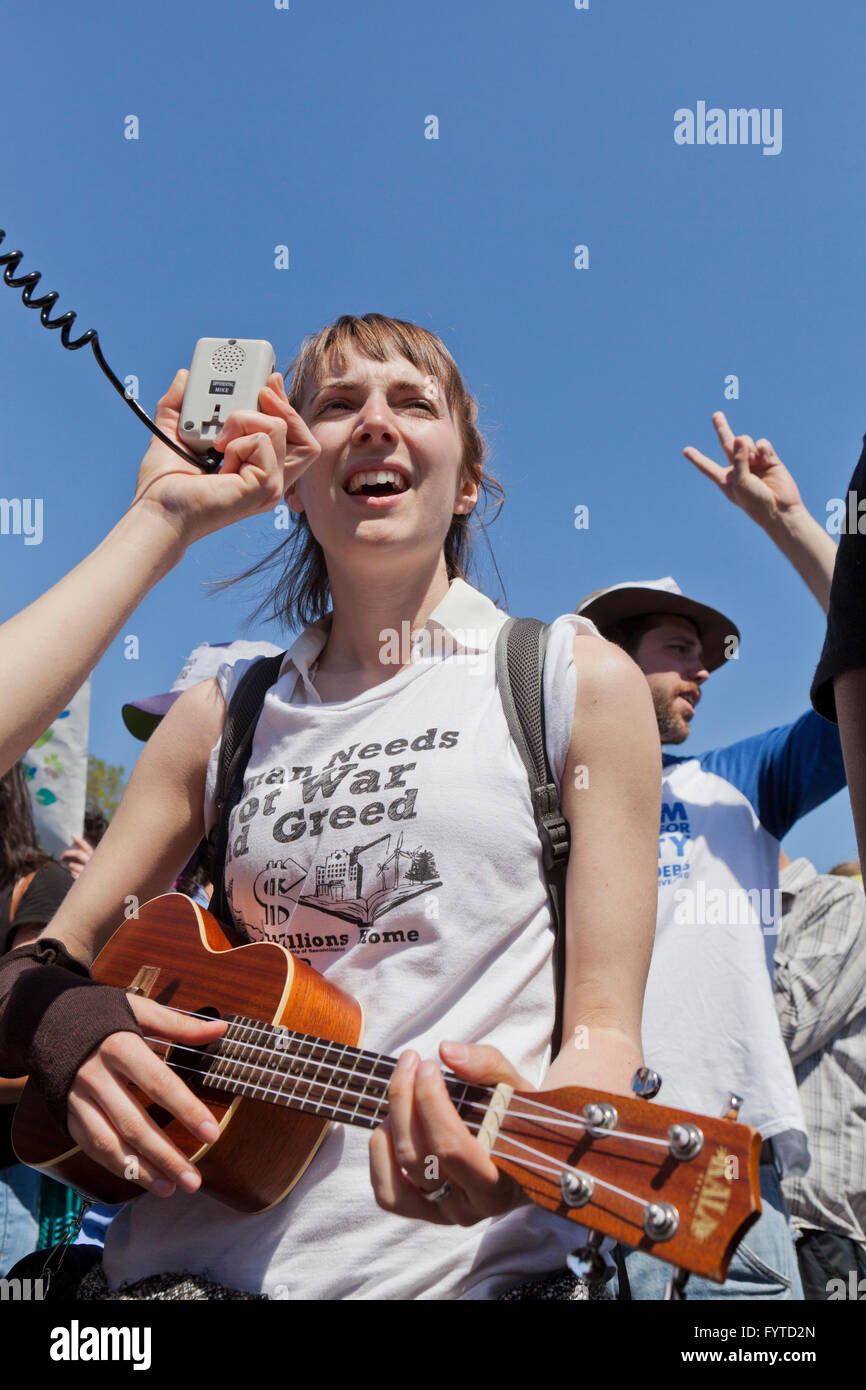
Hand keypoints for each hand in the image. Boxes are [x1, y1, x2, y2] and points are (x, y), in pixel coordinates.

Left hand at [60, 833, 93, 879]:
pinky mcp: (83, 880)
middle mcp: (93, 864)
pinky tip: (76, 875)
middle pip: (79, 854)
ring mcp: (89, 873)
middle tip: (62, 856)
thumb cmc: (92, 874)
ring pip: (73, 865)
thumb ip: (83, 855)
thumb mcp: (89, 863)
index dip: (80, 841)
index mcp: (96, 858)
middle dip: (68, 853)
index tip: (73, 835)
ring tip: (72, 868)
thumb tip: (73, 844)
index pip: (87, 848)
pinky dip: (72, 873)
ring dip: (71, 865)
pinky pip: (73, 873)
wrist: (97, 891)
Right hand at [65, 994, 226, 1197]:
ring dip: (140, 1170)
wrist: (44, 1019)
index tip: (212, 1134)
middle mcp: (96, 1076)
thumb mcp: (138, 1010)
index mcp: (119, 1046)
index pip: (158, 1083)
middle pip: (133, 1122)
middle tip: (193, 1180)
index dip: (186, 1110)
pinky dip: (117, 1166)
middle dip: (164, 1155)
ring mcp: (78, 1099)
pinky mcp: (67, 1114)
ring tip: (170, 1188)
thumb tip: (220, 1028)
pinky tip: (141, 1178)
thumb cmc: (101, 1015)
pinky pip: (92, 1146)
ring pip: (109, 1142)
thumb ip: (179, 1024)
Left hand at [129, 370, 320, 546]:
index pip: (291, 439)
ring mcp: (270, 486)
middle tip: (260, 390)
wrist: (157, 509)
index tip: (267, 381)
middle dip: (284, 406)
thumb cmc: (165, 486)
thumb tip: (184, 377)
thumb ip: (180, 404)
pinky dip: (239, 440)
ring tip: (218, 438)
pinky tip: (221, 456)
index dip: (286, 407)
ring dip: (246, 419)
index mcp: (255, 469)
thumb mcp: (174, 433)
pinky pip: (264, 442)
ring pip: (281, 429)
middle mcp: (268, 479)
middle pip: (306, 439)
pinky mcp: (265, 488)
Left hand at [369, 1041, 533, 1225]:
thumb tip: (447, 1051)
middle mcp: (469, 1208)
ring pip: (400, 1171)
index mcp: (500, 1184)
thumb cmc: (516, 1118)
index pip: (452, 1148)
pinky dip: (379, 1155)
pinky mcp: (421, 1212)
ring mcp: (442, 1215)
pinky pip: (387, 1193)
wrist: (521, 1151)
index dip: (431, 1103)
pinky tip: (390, 1122)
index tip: (428, 1066)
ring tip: (403, 1090)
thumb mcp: (514, 1086)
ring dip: (392, 1122)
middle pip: (419, 1157)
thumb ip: (487, 1065)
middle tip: (410, 1062)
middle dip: (406, 1100)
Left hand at [684, 411, 802, 529]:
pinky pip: (762, 443)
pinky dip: (762, 449)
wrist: (779, 508)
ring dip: (747, 447)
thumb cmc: (755, 500)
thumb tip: (739, 437)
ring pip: (745, 441)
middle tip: (716, 414)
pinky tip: (765, 459)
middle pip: (727, 443)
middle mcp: (738, 468)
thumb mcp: (739, 481)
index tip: (686, 450)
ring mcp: (754, 462)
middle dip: (722, 428)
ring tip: (754, 461)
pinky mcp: (770, 458)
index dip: (697, 458)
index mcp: (725, 478)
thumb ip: (737, 458)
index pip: (707, 466)